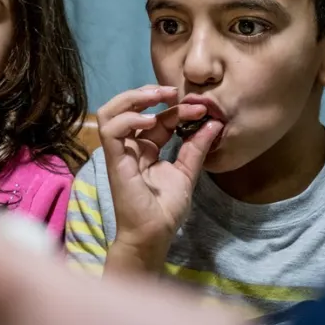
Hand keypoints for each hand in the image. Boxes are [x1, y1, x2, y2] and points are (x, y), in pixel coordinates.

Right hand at [97, 86, 222, 271]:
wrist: (154, 233)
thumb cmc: (166, 209)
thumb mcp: (187, 172)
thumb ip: (196, 148)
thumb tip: (214, 124)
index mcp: (146, 149)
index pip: (157, 118)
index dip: (176, 109)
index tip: (201, 108)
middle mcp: (130, 146)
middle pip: (129, 107)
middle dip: (148, 93)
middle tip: (172, 91)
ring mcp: (119, 152)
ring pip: (110, 112)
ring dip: (132, 98)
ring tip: (157, 97)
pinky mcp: (114, 159)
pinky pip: (111, 129)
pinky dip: (128, 118)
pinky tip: (149, 119)